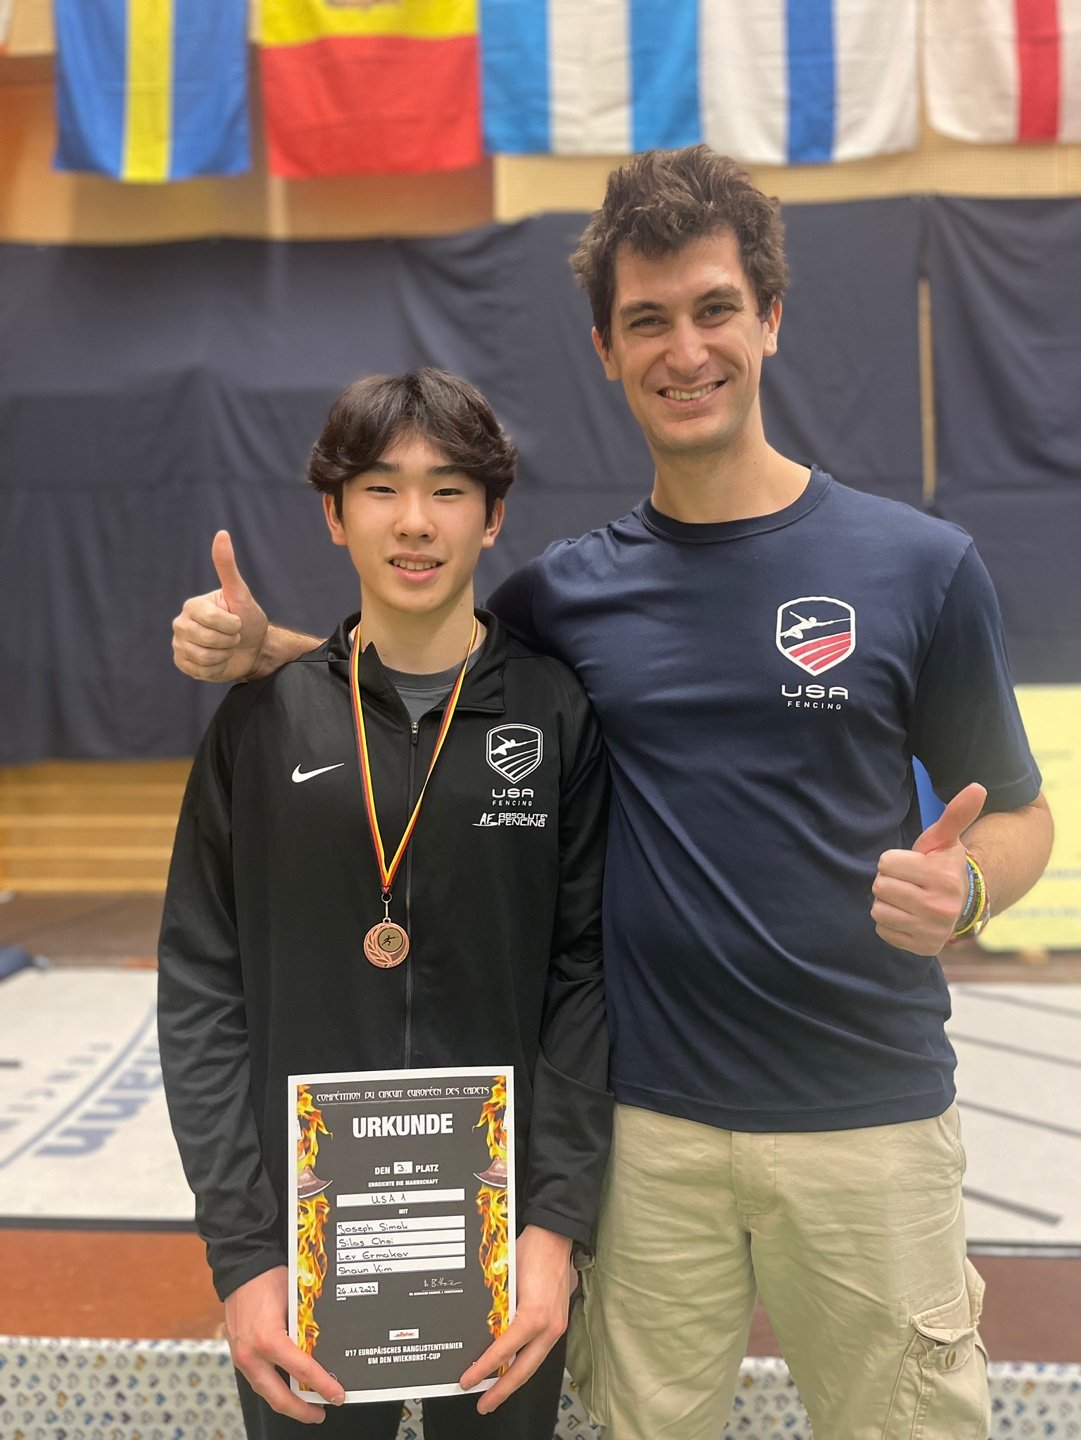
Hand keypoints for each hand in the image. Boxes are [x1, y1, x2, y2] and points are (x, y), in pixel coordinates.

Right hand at [171, 530, 268, 681]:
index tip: (237, 622)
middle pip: (208, 640)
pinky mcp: (183, 664)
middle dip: (230, 640)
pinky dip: (216, 668)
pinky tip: (219, 660)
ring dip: (224, 655)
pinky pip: (200, 670)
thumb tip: (222, 533)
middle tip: (233, 636)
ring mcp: (180, 645)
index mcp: (192, 606)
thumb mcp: (241, 593)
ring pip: (204, 657)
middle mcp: (181, 624)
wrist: (253, 648)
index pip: (212, 620)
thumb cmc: (248, 619)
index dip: (232, 625)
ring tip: (227, 647)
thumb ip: (227, 567)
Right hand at [224, 1266, 344, 1421]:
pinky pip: (257, 1380)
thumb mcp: (294, 1301)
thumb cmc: (267, 1278)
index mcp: (268, 1340)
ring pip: (265, 1392)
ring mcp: (241, 1357)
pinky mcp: (238, 1355)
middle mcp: (251, 1354)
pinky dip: (273, 1387)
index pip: (302, 1372)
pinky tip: (286, 1387)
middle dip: (301, 1411)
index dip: (323, 1386)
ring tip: (306, 1405)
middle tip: (320, 1413)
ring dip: (286, 1402)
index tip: (337, 1395)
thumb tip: (324, 1345)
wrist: (240, 1267)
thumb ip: (306, 1327)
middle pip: (278, 1397)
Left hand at [458, 1225, 573, 1413]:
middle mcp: (549, 1326)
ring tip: (497, 1391)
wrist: (556, 1234)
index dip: (484, 1369)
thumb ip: (497, 1306)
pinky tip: (513, 1366)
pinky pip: (540, 1349)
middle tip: (484, 1404)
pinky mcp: (559, 1320)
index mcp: (534, 1316)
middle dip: (502, 1391)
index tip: (468, 1381)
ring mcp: (557, 1325)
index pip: (504, 1352)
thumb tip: (481, 1327)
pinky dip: (526, 1361)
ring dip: (515, 1379)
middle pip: (524, 1370)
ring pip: (534, 1363)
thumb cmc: (532, 1249)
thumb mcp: (507, 1278)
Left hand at [872, 782, 986, 954]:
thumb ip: (956, 814)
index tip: (912, 865)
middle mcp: (939, 906)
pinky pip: (882, 930)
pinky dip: (890, 923)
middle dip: (890, 881)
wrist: (962, 904)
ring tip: (908, 899)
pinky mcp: (923, 948)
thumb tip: (977, 786)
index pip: (885, 862)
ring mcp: (931, 930)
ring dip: (887, 902)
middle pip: (879, 886)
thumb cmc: (944, 866)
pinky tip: (908, 916)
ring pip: (878, 909)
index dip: (895, 861)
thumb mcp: (946, 840)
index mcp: (942, 876)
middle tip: (909, 882)